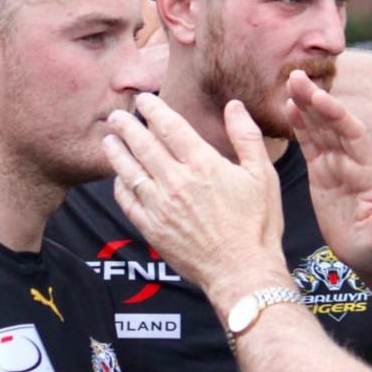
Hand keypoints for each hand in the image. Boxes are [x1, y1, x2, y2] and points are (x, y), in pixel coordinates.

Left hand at [103, 94, 288, 305]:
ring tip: (109, 140)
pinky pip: (127, 202)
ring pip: (129, 171)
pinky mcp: (152, 229)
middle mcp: (176, 181)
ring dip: (117, 152)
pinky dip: (120, 186)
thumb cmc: (257, 225)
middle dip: (127, 126)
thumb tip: (234, 106)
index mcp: (202, 164)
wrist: (242, 272)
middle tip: (116, 115)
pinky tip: (119, 179)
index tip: (142, 100)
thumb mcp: (262, 175)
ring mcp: (160, 206)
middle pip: (142, 145)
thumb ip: (246, 137)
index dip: (153, 110)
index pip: (169, 127)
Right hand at [286, 70, 371, 278]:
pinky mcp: (322, 173)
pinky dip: (300, 126)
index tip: (318, 96)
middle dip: (316, 100)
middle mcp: (354, 161)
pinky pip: (310, 145)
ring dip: (306, 105)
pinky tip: (289, 108)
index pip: (352, 134)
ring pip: (320, 129)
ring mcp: (338, 165)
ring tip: (290, 83)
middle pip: (334, 123)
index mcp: (370, 171)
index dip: (336, 114)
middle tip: (296, 76)